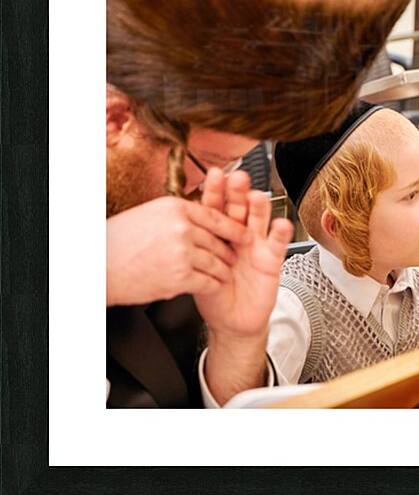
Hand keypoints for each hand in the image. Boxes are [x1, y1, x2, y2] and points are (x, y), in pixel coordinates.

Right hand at [106, 195, 248, 306]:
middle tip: (232, 258)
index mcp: (175, 208)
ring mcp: (181, 252)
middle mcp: (181, 227)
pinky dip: (213, 285)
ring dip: (222, 271)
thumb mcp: (150, 215)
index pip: (215, 216)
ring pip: (217, 263)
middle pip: (219, 241)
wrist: (98, 267)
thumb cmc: (118, 242)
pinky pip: (208, 281)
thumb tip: (200, 218)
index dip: (233, 227)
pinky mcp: (179, 277)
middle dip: (228, 252)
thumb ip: (177, 215)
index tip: (244, 233)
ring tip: (223, 274)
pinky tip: (211, 286)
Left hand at [196, 170, 293, 403]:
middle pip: (238, 208)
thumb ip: (186, 250)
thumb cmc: (211, 293)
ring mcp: (256, 245)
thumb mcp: (194, 269)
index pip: (215, 208)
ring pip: (258, 220)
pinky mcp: (271, 260)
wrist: (230, 320)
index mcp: (217, 233)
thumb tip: (161, 232)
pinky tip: (281, 224)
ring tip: (256, 196)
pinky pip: (277, 244)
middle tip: (237, 178)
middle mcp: (238, 235)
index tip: (213, 174)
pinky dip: (280, 233)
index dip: (215, 191)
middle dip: (238, 192)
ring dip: (259, 207)